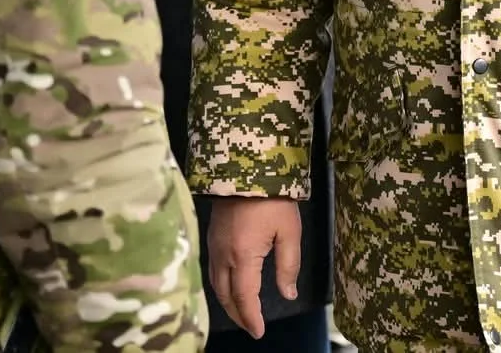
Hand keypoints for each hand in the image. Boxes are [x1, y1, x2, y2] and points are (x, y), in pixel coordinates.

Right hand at [207, 196, 301, 338]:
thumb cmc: (273, 199)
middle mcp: (223, 256)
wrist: (247, 167)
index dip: (251, 317)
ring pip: (216, 286)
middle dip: (238, 315)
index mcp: (243, 256)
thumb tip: (288, 294)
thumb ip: (289, 266)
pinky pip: (212, 272)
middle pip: (226, 296)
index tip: (259, 332)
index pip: (245, 297)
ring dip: (228, 303)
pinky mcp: (211, 238)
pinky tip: (230, 290)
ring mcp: (214, 247)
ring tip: (242, 314)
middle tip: (251, 328)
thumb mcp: (289, 231)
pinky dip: (221, 288)